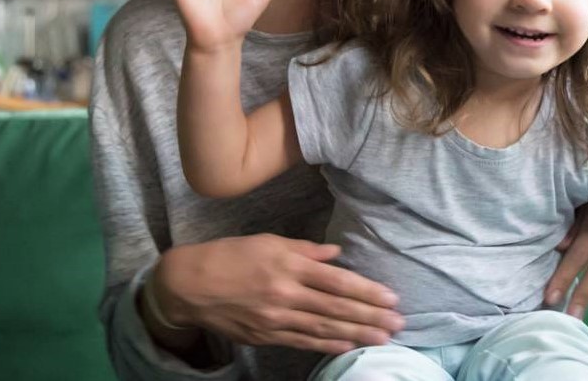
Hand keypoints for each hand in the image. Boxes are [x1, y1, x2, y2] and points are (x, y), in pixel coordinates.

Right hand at [149, 234, 404, 354]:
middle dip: (370, 316)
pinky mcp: (265, 335)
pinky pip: (302, 342)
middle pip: (336, 308)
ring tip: (382, 338)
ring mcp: (275, 318)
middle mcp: (286, 293)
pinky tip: (347, 347)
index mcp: (289, 266)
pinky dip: (326, 346)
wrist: (188, 284)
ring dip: (356, 334)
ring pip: (323, 328)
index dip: (367, 291)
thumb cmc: (230, 255)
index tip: (391, 298)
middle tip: (398, 323)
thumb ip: (305, 249)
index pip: (338, 282)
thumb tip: (336, 254)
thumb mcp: (268, 241)